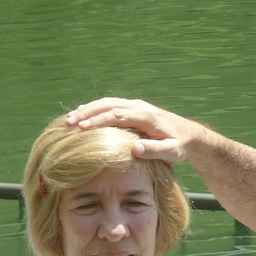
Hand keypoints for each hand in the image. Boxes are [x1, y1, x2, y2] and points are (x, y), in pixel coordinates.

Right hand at [65, 98, 201, 165]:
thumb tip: (134, 148)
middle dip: (87, 113)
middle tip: (68, 123)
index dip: (99, 121)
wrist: (188, 134)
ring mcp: (134, 106)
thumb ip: (154, 150)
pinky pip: (109, 105)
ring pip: (106, 103)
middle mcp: (138, 107)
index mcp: (146, 116)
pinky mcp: (131, 108)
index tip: (82, 128)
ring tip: (68, 119)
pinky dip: (94, 110)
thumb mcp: (172, 152)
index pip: (117, 115)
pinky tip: (81, 116)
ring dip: (87, 110)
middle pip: (108, 106)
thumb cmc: (179, 146)